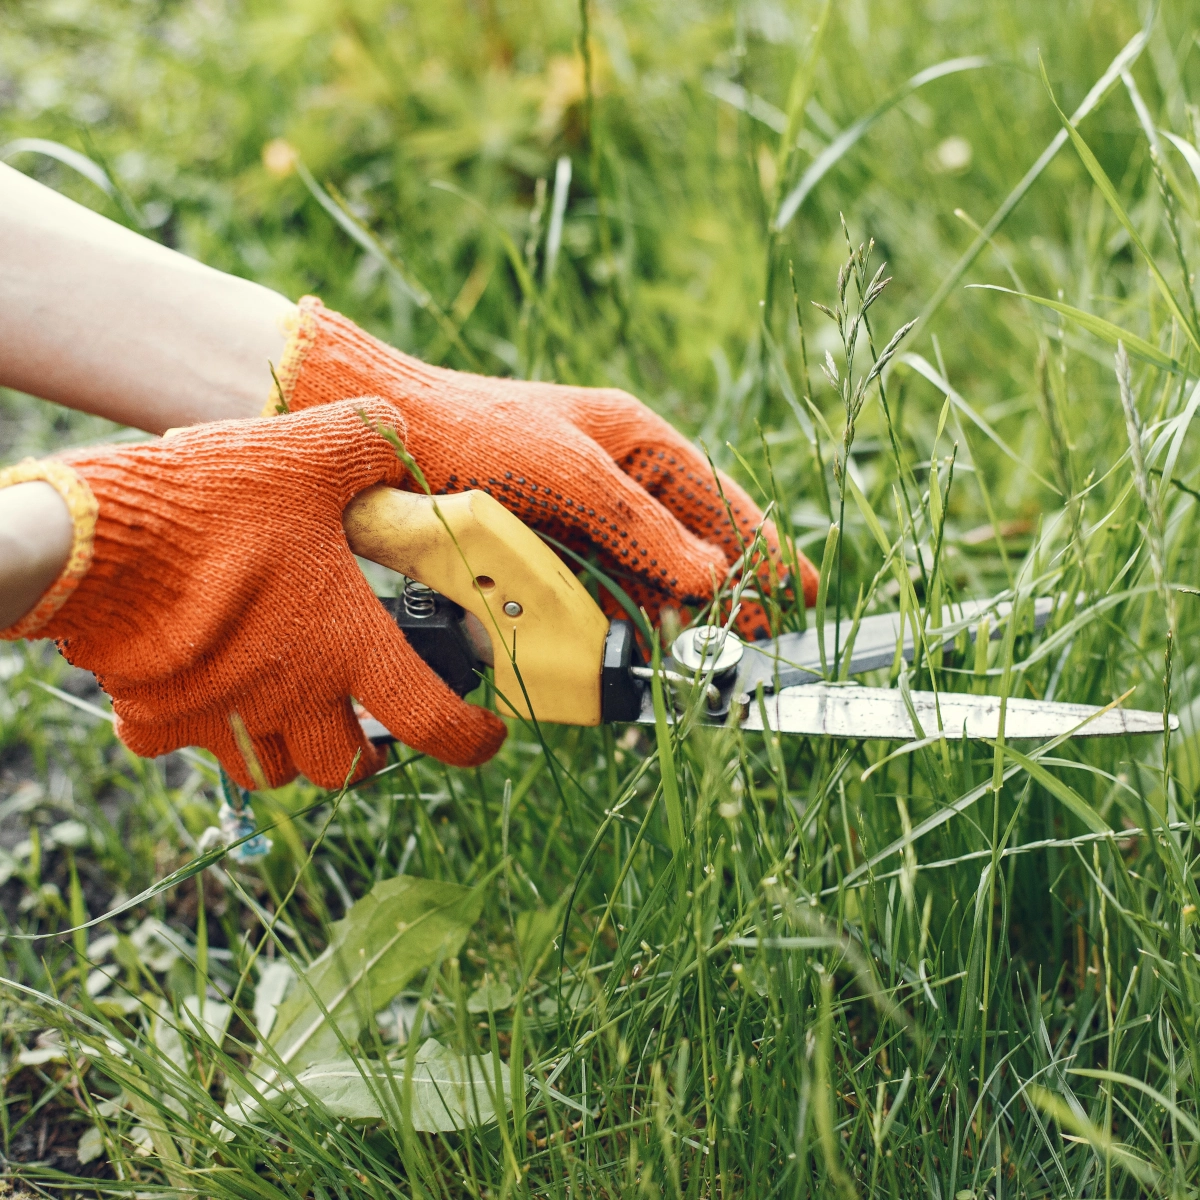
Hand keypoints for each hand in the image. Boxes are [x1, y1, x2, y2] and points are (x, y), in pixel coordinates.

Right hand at [0, 399, 504, 787]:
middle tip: (369, 725)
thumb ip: (369, 444)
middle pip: (345, 769)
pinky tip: (195, 685)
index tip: (483, 738)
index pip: (433, 722)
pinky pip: (180, 744)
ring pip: (270, 772)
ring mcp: (221, 717)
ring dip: (289, 750)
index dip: (469, 740)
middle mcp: (291, 697)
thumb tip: (396, 436)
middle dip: (366, 756)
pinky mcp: (155, 718)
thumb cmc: (214, 502)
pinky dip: (194, 728)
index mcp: (347, 646)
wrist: (96, 538)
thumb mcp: (311, 452)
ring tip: (288, 709)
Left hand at [276, 298, 817, 637]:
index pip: (716, 501)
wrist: (380, 439)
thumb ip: (641, 527)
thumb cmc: (476, 434)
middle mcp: (614, 478)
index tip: (799, 593)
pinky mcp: (542, 545)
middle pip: (689, 543)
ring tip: (705, 650)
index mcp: (634, 442)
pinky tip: (636, 639)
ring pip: (647, 571)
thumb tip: (710, 576)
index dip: (761, 548)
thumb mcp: (568, 473)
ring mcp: (579, 514)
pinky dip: (623, 614)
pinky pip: (599, 587)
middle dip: (726, 590)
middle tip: (760, 638)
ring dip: (676, 610)